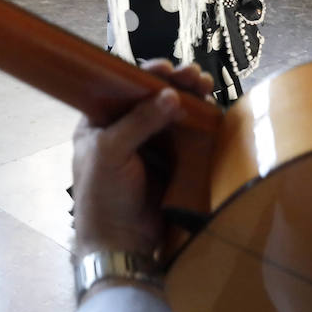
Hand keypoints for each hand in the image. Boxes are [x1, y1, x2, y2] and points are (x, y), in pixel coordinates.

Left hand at [72, 61, 213, 257]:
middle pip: (152, 96)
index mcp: (100, 121)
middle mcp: (124, 128)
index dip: (145, 75)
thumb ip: (140, 122)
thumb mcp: (111, 152)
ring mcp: (149, 145)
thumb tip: (171, 95)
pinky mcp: (170, 161)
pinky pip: (186, 135)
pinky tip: (211, 110)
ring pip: (172, 112)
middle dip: (175, 83)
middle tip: (195, 75)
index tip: (166, 68)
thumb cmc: (103, 196)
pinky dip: (199, 121)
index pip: (123, 88)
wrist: (121, 243)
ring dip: (190, 98)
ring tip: (206, 86)